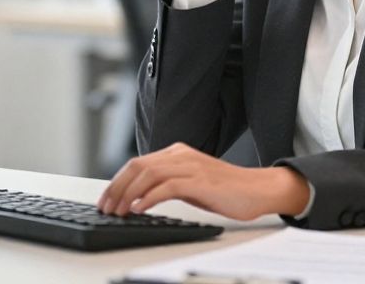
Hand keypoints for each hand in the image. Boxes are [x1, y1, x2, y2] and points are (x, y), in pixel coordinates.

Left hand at [95, 142, 309, 220]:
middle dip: (116, 188)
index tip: (106, 200)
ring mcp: (191, 166)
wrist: (259, 190)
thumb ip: (168, 185)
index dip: (117, 182)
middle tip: (106, 207)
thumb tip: (139, 198)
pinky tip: (139, 208)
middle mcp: (181, 155)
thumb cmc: (227, 190)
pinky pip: (167, 186)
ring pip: (148, 174)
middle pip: (138, 166)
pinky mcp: (200, 181)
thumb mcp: (191, 185)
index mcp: (177, 154)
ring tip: (119, 211)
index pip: (138, 164)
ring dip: (128, 194)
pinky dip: (149, 197)